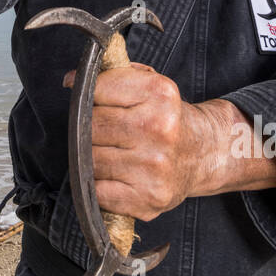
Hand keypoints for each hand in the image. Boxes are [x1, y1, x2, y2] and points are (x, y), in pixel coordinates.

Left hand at [63, 61, 216, 221]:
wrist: (205, 153)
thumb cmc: (168, 118)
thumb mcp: (150, 85)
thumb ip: (112, 76)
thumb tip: (70, 81)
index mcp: (159, 94)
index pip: (96, 91)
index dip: (88, 96)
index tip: (91, 101)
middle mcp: (159, 130)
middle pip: (90, 128)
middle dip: (89, 129)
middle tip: (105, 132)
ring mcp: (154, 167)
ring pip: (90, 161)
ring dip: (92, 158)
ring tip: (112, 153)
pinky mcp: (149, 198)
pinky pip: (98, 192)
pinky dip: (99, 185)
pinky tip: (115, 176)